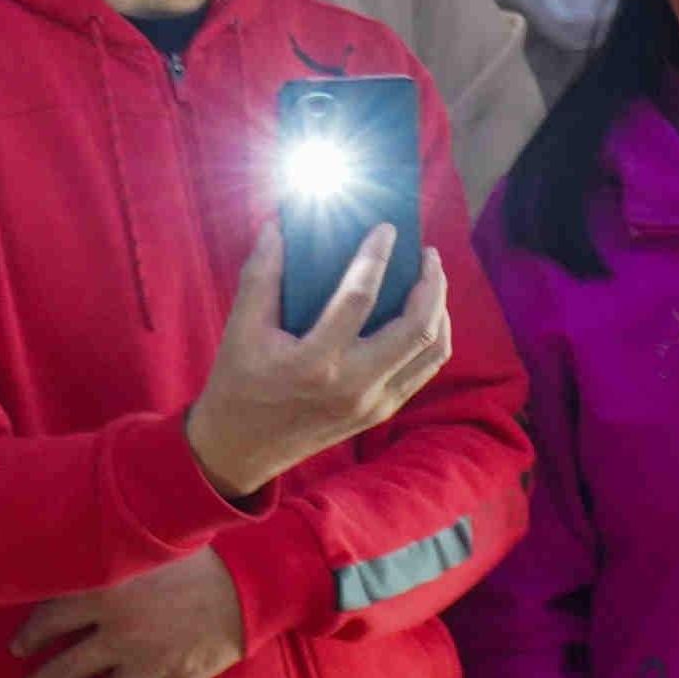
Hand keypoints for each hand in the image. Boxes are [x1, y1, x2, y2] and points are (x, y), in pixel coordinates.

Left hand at [9, 549, 247, 677]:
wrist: (259, 577)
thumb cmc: (199, 557)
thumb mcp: (144, 549)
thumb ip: (107, 566)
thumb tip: (74, 579)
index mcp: (107, 594)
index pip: (47, 622)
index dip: (28, 638)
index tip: (19, 649)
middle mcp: (122, 634)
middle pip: (64, 670)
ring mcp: (153, 663)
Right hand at [183, 221, 459, 499]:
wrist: (241, 449)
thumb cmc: (237, 384)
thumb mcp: (239, 331)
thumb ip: (261, 278)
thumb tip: (278, 228)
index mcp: (314, 362)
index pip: (358, 300)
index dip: (376, 259)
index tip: (387, 229)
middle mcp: (353, 385)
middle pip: (417, 327)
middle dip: (432, 284)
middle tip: (428, 253)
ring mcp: (375, 402)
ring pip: (433, 350)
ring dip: (440, 309)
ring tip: (432, 279)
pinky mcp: (384, 412)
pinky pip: (425, 369)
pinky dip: (434, 337)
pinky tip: (427, 314)